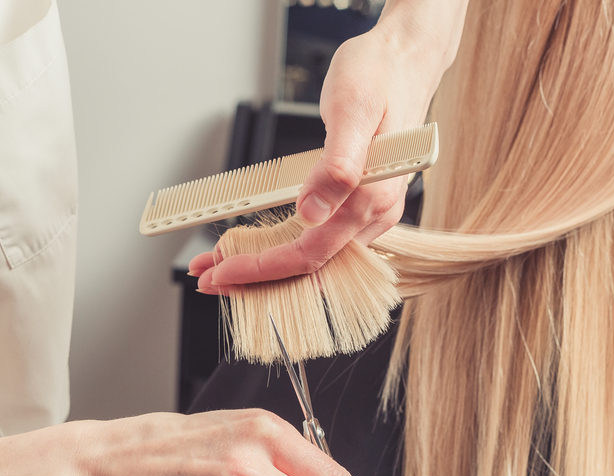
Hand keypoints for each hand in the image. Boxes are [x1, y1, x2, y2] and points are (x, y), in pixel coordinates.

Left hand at [192, 0, 467, 293]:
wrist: (406, 60)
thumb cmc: (381, 75)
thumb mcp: (353, 109)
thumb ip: (338, 165)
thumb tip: (312, 211)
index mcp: (374, 198)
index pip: (311, 253)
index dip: (263, 268)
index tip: (223, 272)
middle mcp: (376, 214)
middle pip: (309, 266)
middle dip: (255, 275)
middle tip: (207, 276)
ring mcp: (369, 212)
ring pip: (311, 256)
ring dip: (265, 264)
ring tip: (219, 263)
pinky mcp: (358, 204)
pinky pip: (318, 238)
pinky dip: (281, 246)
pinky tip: (254, 243)